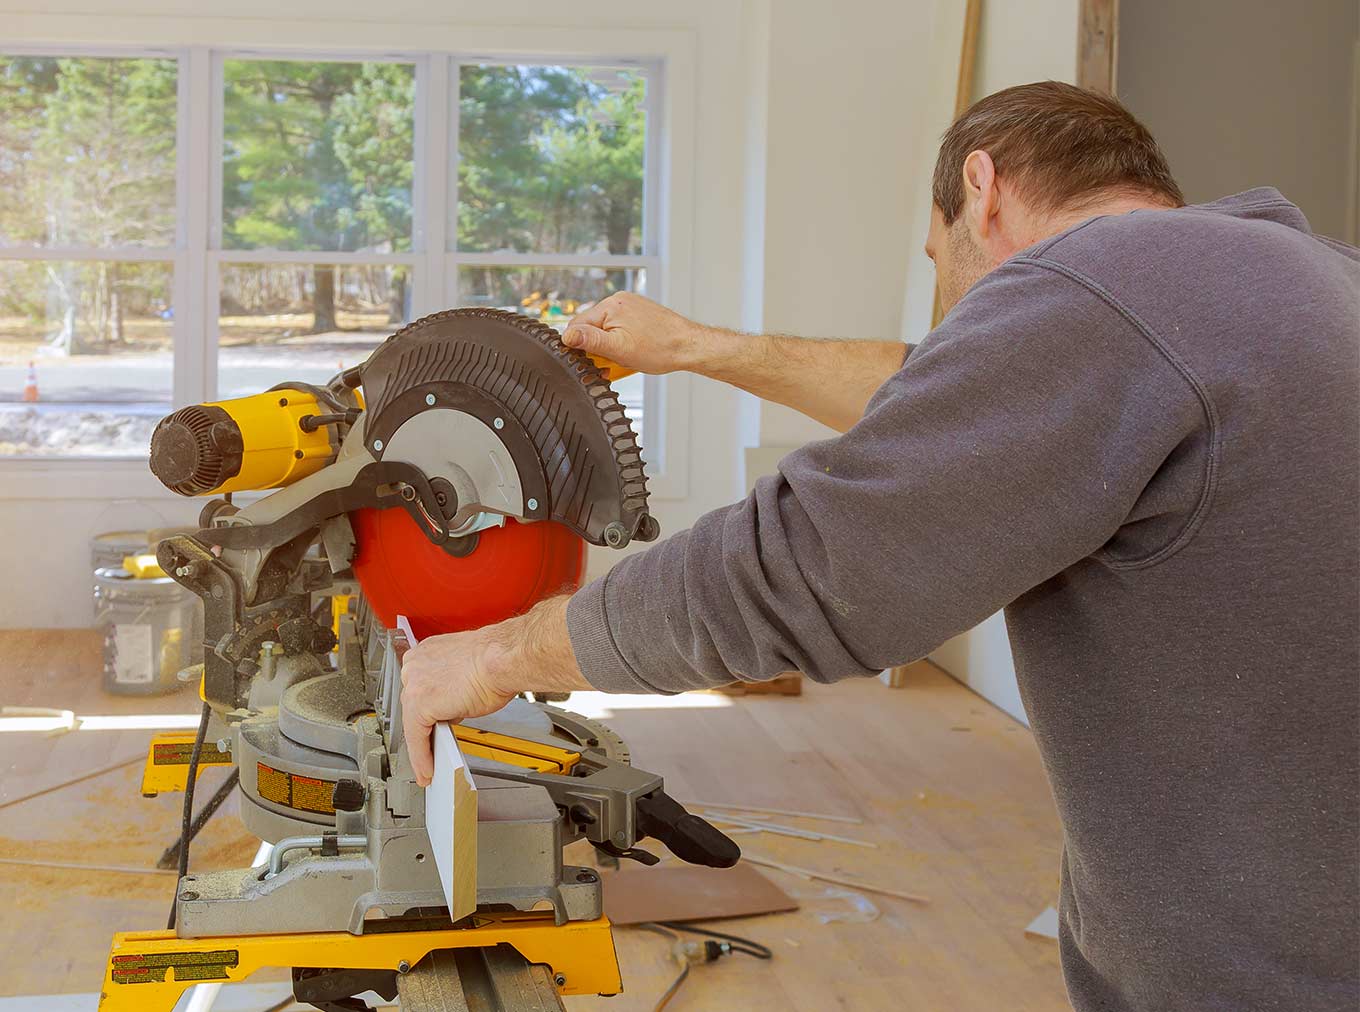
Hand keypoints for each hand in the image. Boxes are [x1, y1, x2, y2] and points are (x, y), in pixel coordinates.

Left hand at [398, 597, 590, 786]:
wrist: (502, 660)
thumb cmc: (496, 661)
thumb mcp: (466, 673)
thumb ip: (451, 688)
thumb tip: (452, 705)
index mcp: (426, 652)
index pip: (419, 688)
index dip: (427, 711)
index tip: (429, 726)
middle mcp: (415, 664)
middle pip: (412, 705)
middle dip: (424, 729)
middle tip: (433, 749)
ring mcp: (414, 683)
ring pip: (412, 724)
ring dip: (423, 746)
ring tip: (431, 764)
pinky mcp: (419, 704)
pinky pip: (416, 739)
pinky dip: (422, 757)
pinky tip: (428, 769)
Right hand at [563, 293, 716, 374]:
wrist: (689, 347)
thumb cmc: (661, 349)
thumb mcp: (620, 349)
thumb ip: (591, 341)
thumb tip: (567, 336)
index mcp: (611, 306)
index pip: (578, 325)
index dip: (581, 347)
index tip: (592, 361)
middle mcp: (619, 300)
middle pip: (591, 327)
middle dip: (598, 347)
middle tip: (613, 362)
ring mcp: (631, 305)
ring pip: (606, 329)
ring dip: (610, 346)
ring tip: (627, 357)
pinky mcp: (639, 312)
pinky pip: (619, 328)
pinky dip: (622, 341)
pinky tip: (634, 351)